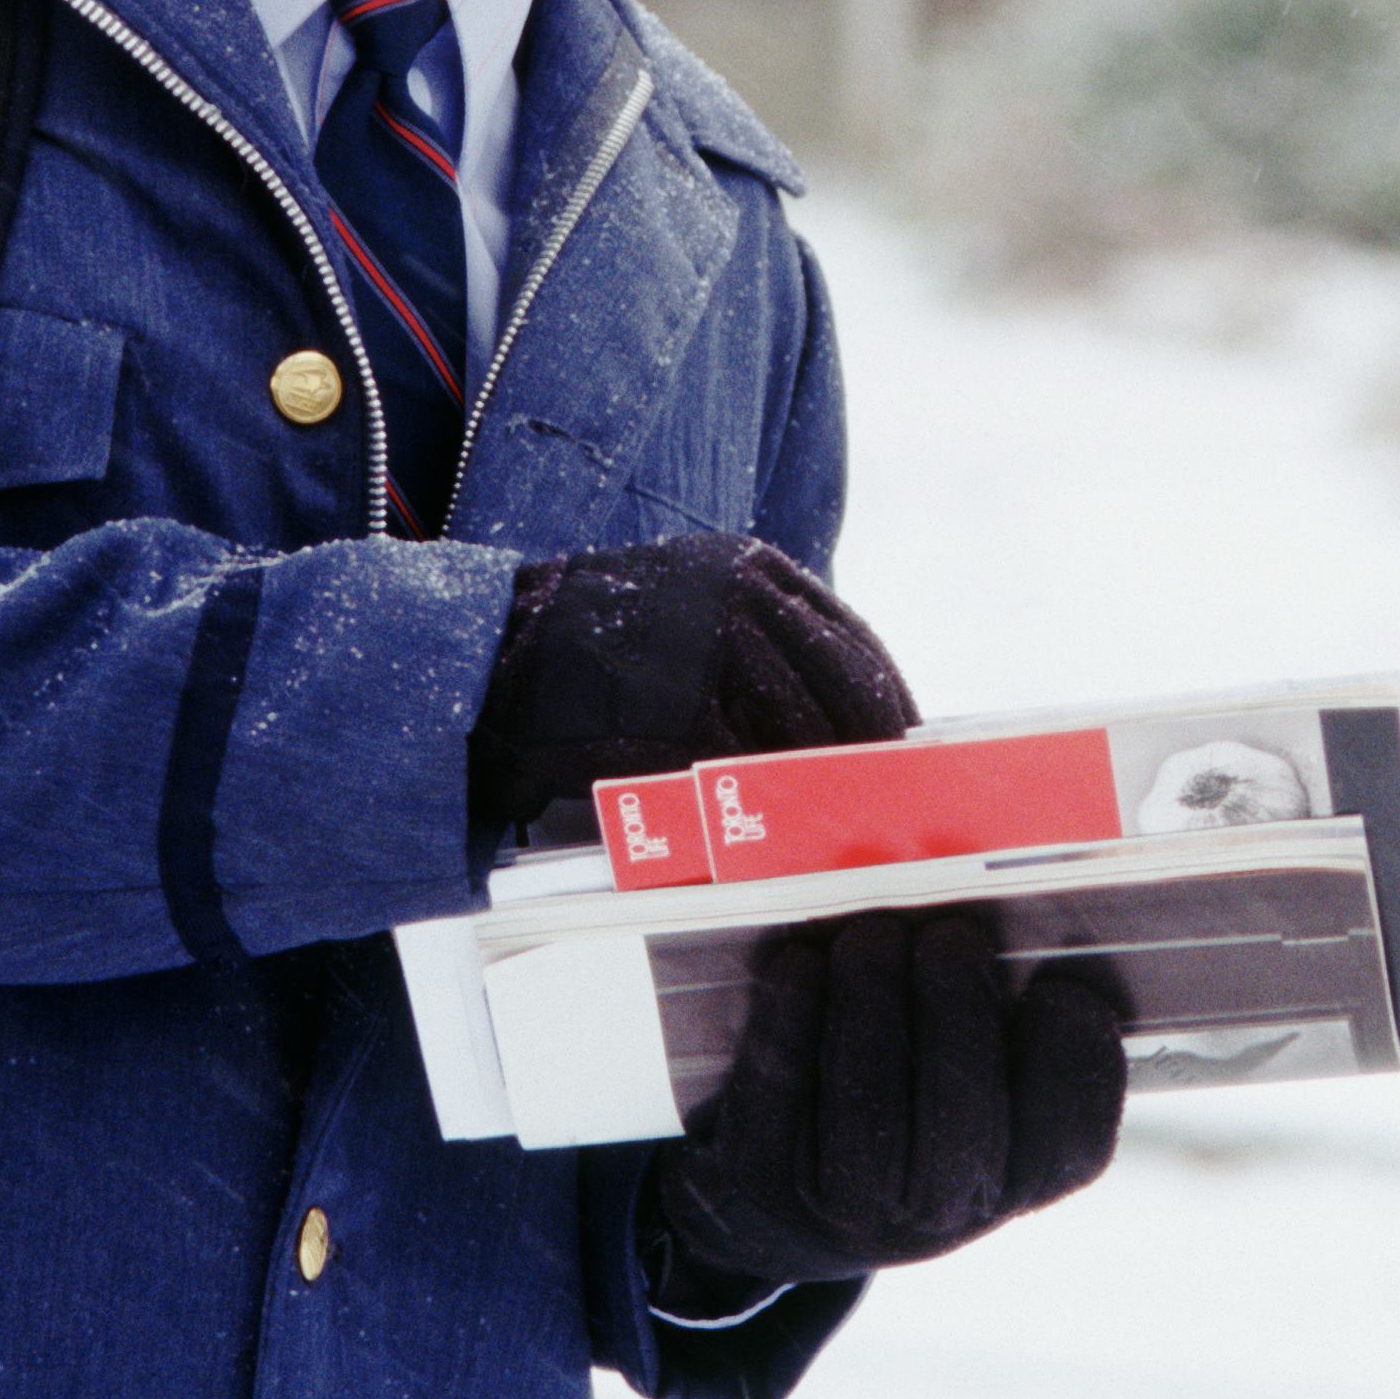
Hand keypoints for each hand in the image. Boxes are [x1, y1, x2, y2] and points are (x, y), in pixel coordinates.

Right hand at [466, 536, 915, 827]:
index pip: (854, 644)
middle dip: (873, 753)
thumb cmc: (595, 651)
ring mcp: (711, 645)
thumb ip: (763, 647)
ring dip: (823, 785)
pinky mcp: (679, 701)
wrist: (496, 660)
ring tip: (831, 826)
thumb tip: (851, 719)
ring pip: (804, 732)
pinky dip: (763, 802)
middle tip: (882, 802)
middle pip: (848, 688)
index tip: (903, 753)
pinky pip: (745, 765)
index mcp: (752, 568)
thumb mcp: (689, 613)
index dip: (889, 707)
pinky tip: (770, 829)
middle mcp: (742, 595)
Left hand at [646, 908, 1126, 1290]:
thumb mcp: (978, 1087)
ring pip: (867, 1103)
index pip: (1071, 1133)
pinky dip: (790, 1017)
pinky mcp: (763, 1182)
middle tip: (953, 938)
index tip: (1055, 987)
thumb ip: (1005, 1021)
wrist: (786, 1205)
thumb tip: (1011, 923)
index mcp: (1017, 1179)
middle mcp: (941, 1211)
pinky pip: (779, 1092)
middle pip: (962, 1117)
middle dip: (958, 1012)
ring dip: (873, 999)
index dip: (1074, 1060)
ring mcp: (847, 1208)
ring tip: (876, 935)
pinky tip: (803, 963)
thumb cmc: (908, 1108)